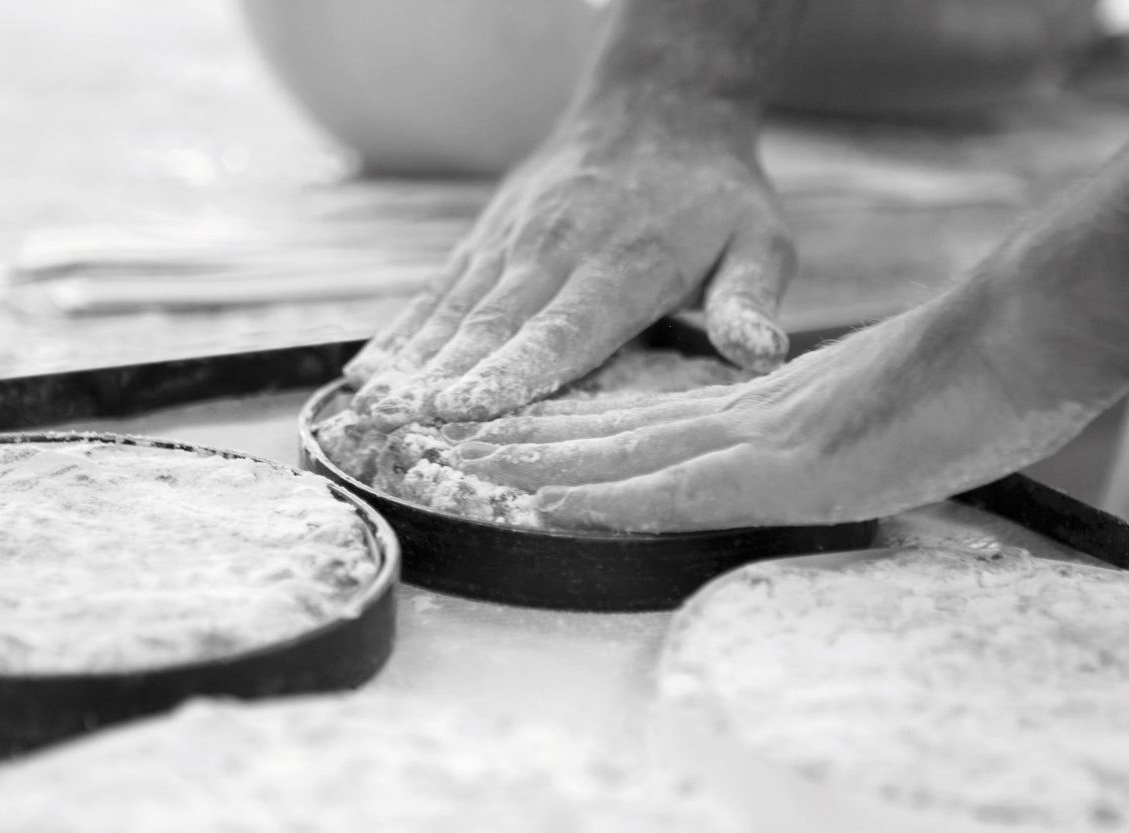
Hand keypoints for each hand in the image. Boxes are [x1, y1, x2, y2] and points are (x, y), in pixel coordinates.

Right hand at [343, 125, 794, 428]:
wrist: (660, 109)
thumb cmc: (715, 195)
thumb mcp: (759, 242)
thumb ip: (749, 300)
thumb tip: (758, 354)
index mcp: (626, 267)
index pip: (563, 329)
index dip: (513, 371)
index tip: (466, 407)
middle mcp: (559, 251)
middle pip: (494, 326)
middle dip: (443, 379)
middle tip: (398, 427)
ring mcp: (516, 240)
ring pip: (457, 309)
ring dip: (411, 360)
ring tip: (370, 407)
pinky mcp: (490, 236)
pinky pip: (441, 288)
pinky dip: (404, 330)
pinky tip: (369, 369)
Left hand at [441, 280, 1125, 531]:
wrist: (1022, 340)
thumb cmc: (976, 382)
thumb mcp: (890, 418)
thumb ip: (840, 441)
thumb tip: (822, 468)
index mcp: (769, 408)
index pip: (655, 421)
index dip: (584, 431)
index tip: (524, 440)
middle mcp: (748, 416)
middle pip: (621, 430)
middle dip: (538, 440)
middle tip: (463, 445)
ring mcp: (761, 440)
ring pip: (625, 452)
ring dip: (542, 462)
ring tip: (470, 466)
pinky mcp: (784, 470)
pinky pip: (674, 487)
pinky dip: (605, 496)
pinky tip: (548, 503)